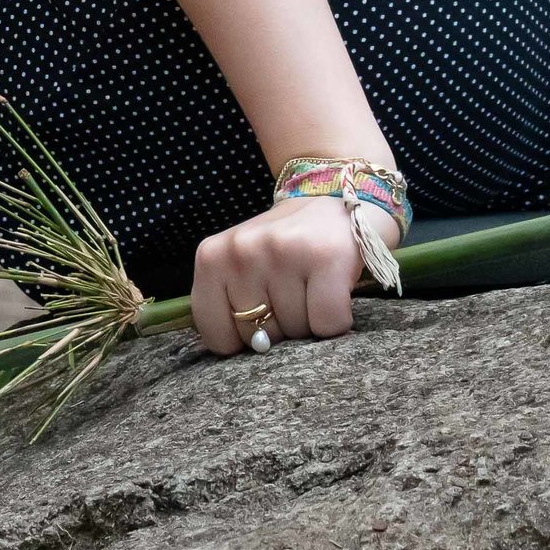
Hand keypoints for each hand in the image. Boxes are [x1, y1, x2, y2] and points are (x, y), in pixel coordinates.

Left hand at [189, 192, 396, 355]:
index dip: (240, 342)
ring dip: (310, 324)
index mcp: (211, 256)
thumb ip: (230, 300)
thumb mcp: (243, 264)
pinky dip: (337, 321)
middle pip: (258, 336)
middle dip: (280, 331)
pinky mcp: (325, 258)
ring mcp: (282, 252)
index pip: (213, 331)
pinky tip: (336, 294)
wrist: (337, 195)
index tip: (260, 325)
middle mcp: (241, 251)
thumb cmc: (287, 244)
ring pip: (295, 332)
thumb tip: (245, 353)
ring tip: (314, 289)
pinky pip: (328, 322)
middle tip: (294, 297)